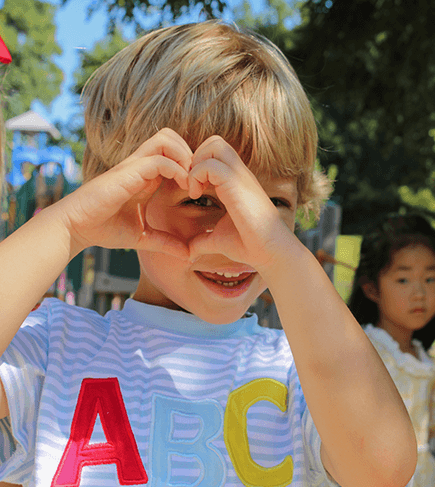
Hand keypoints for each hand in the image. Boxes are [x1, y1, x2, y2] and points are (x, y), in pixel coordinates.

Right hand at [54, 128, 192, 258]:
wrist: (76, 228)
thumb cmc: (104, 229)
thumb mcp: (143, 237)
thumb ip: (166, 243)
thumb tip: (187, 255)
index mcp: (146, 177)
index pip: (173, 155)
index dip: (191, 166)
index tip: (200, 189)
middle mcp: (141, 166)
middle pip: (171, 137)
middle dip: (191, 153)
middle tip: (198, 180)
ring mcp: (134, 166)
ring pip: (166, 139)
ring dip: (185, 156)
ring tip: (191, 182)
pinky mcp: (128, 172)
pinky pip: (159, 159)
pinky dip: (176, 169)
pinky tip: (183, 187)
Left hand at [187, 136, 297, 272]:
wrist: (270, 252)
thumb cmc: (248, 245)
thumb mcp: (218, 240)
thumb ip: (202, 242)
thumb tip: (188, 253)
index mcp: (234, 182)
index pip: (214, 154)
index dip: (197, 166)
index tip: (191, 190)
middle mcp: (238, 174)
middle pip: (215, 142)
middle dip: (195, 158)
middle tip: (190, 184)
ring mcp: (239, 177)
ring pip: (214, 145)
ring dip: (196, 164)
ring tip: (193, 189)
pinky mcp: (237, 185)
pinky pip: (211, 165)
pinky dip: (196, 175)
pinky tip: (196, 195)